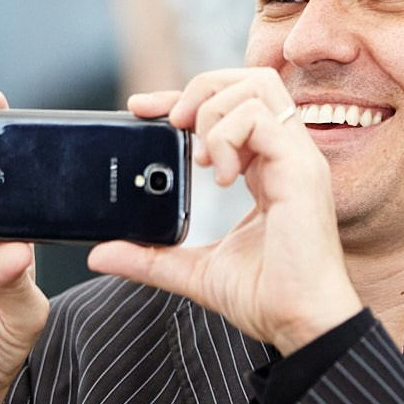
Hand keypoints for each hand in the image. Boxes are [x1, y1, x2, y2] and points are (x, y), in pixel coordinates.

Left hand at [87, 69, 361, 353]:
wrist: (300, 324)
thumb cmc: (266, 297)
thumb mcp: (194, 271)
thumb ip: (150, 256)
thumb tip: (100, 254)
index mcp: (267, 167)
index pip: (230, 105)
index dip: (184, 96)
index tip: (141, 108)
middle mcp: (287, 154)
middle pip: (252, 79)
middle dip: (203, 87)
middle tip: (173, 124)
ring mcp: (298, 158)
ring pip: (258, 87)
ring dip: (214, 113)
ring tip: (203, 159)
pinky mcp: (302, 170)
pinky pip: (261, 120)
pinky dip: (229, 137)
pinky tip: (221, 176)